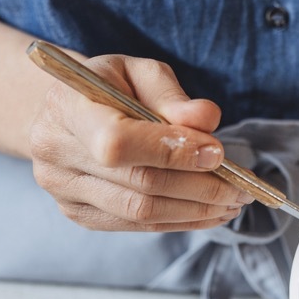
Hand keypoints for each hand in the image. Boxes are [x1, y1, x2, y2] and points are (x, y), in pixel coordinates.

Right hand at [28, 54, 250, 231]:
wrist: (63, 113)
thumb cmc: (109, 87)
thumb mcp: (138, 73)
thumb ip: (172, 96)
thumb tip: (207, 120)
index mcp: (67, 107)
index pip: (118, 142)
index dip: (171, 151)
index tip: (217, 153)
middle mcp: (56, 153)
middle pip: (139, 183)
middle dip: (199, 187)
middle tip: (241, 187)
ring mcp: (64, 191)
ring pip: (141, 212)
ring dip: (195, 211)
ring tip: (232, 203)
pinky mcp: (79, 214)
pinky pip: (137, 225)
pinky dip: (179, 221)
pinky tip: (208, 212)